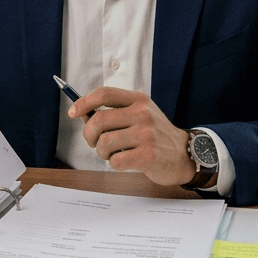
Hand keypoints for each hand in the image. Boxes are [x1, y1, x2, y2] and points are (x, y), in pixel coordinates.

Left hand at [68, 87, 195, 186]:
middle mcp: (142, 113)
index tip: (73, 113)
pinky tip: (125, 161)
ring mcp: (146, 134)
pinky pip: (115, 161)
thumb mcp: (139, 116)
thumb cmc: (156, 136)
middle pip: (98, 120)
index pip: (104, 94)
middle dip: (89, 135)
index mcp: (138, 100)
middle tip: (94, 143)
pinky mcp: (148, 155)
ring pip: (104, 142)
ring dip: (102, 152)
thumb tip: (82, 114)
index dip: (84, 102)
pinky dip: (114, 164)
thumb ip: (114, 113)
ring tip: (113, 153)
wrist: (184, 154)